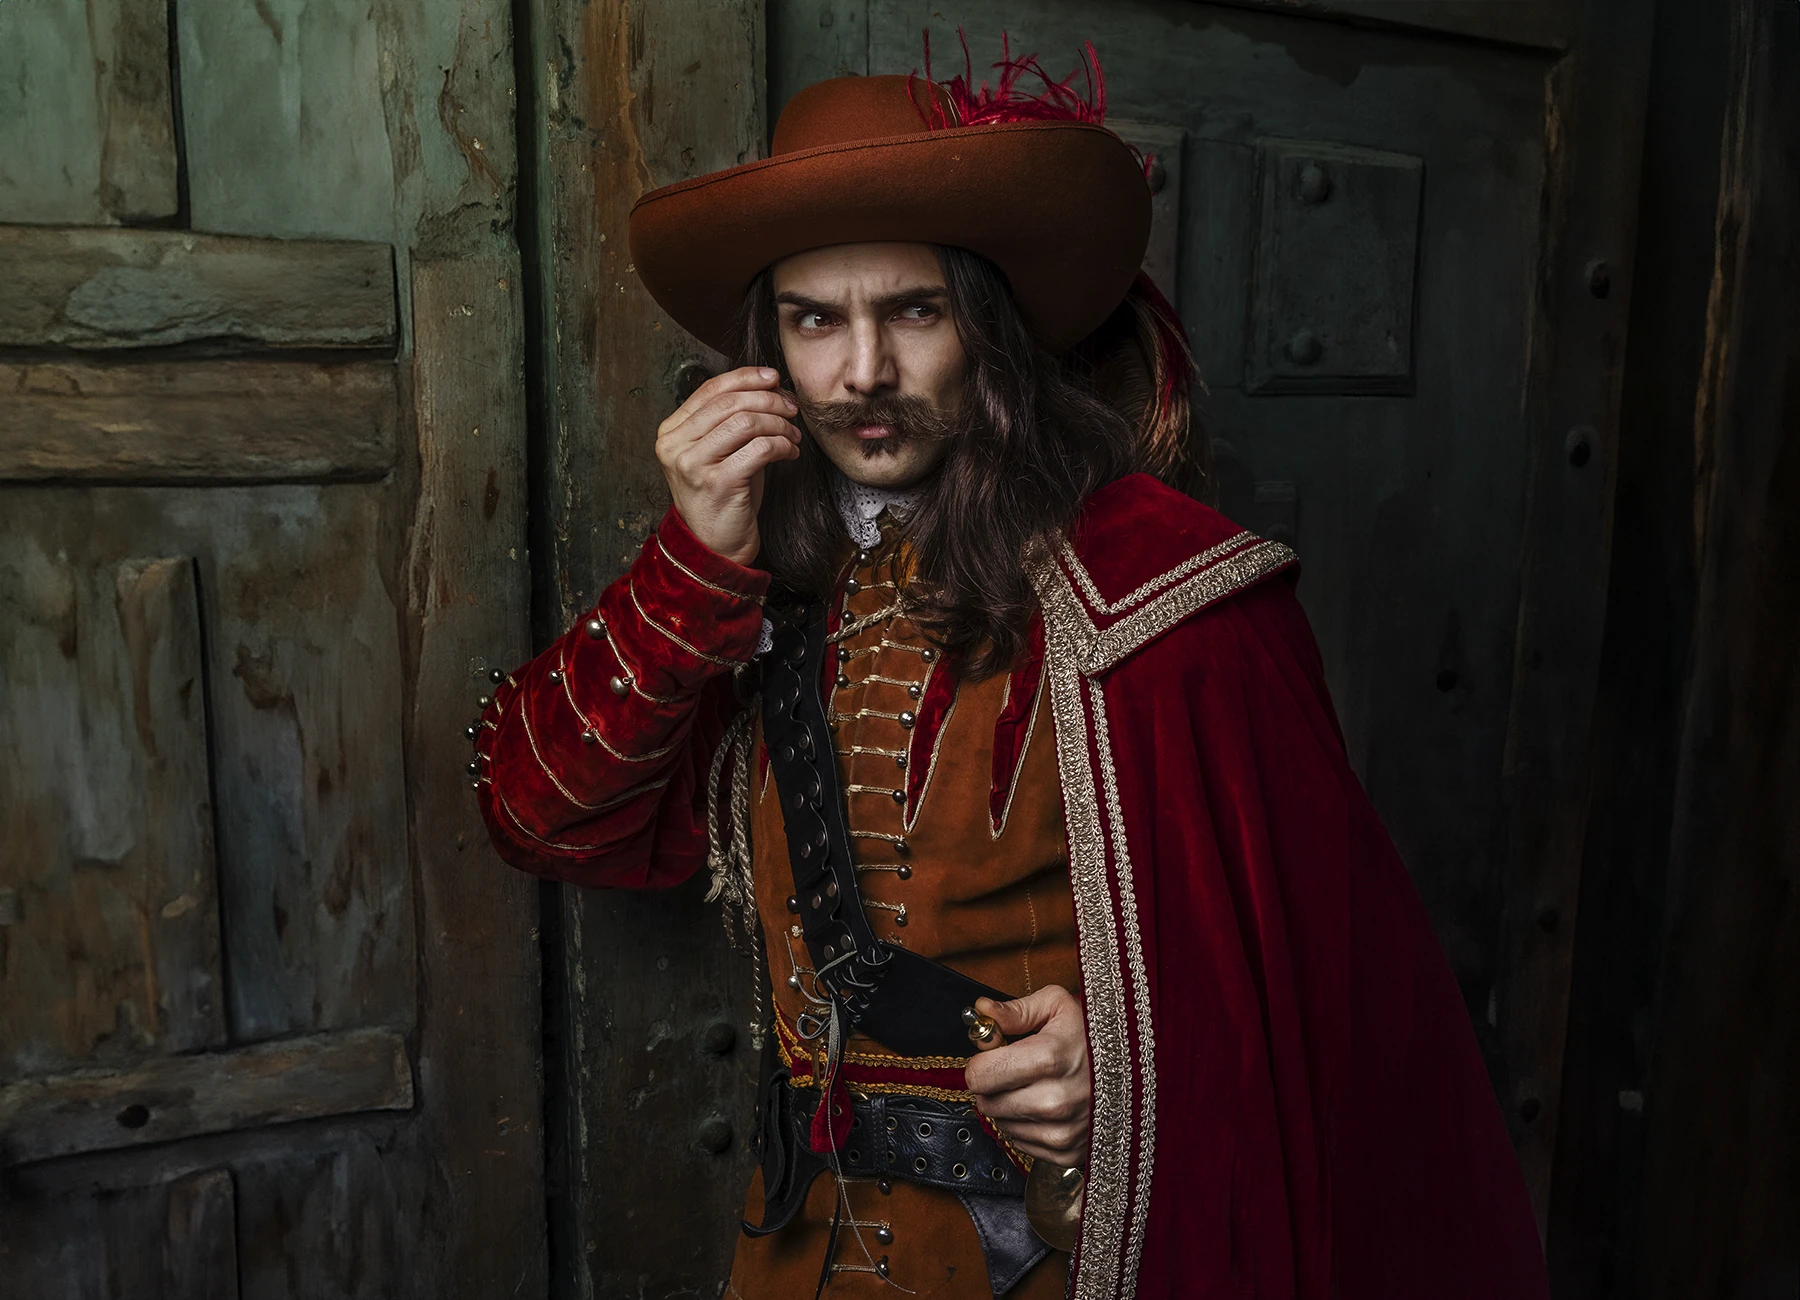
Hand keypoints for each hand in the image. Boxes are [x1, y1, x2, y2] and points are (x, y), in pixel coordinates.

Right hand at [655, 366, 801, 565]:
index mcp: (671, 432)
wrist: (714, 545)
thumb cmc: (721, 496)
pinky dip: (782, 445)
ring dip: (778, 424)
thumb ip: (728, 419)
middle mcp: (676, 446)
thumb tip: (766, 386)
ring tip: (792, 435)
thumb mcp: (717, 451)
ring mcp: (694, 464)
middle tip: (791, 408)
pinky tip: (790, 452)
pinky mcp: (718, 483)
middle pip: (730, 403)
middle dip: (768, 400)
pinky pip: (759, 448)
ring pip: (746, 422)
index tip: (772, 378)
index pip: (710, 390)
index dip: (745, 378)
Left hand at [963, 985, 1091, 1167]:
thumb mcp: (1058, 1005)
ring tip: (1037, 1085)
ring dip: (1009, 1106)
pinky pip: (1023, 1143)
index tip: (994, 1054)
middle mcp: (1054, 1101)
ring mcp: (1063, 1130)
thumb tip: (981, 1012)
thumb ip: (1014, 1011)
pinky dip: (1027, 1126)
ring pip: (1002, 1124)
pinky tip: (1047, 1105)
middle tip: (1016, 1069)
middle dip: (993, 1084)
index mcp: (1048, 1058)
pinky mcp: (1069, 1152)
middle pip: (987, 1102)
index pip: (979, 1075)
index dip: (980, 1062)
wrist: (1142, 1069)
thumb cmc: (1096, 1034)